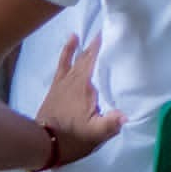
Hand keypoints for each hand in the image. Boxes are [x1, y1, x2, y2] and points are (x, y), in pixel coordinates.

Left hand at [34, 35, 124, 166]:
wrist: (43, 142)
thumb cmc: (72, 137)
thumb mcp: (95, 134)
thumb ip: (110, 123)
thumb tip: (127, 114)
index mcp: (86, 85)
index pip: (99, 60)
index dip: (108, 46)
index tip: (120, 33)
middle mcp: (76, 77)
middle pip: (90, 56)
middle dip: (102, 43)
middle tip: (115, 29)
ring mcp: (65, 79)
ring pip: (80, 57)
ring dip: (90, 45)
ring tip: (101, 32)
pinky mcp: (57, 84)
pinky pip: (64, 61)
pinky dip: (68, 49)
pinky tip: (73, 37)